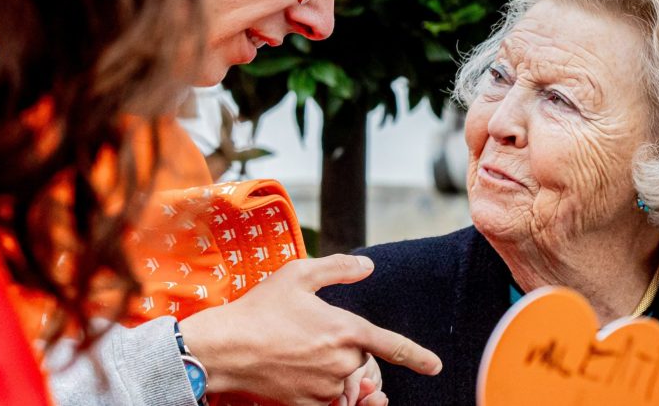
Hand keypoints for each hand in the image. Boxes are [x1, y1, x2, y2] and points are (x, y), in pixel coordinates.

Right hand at [179, 254, 439, 405]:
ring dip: (335, 375)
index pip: (393, 346)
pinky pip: (328, 403)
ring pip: (345, 385)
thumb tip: (367, 266)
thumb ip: (338, 269)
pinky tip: (304, 377)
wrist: (224, 349)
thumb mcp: (298, 275)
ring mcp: (325, 388)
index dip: (418, 357)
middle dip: (347, 353)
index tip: (434, 366)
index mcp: (346, 330)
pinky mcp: (307, 405)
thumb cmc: (260, 309)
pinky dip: (324, 393)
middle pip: (362, 363)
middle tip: (312, 338)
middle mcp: (341, 363)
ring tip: (302, 356)